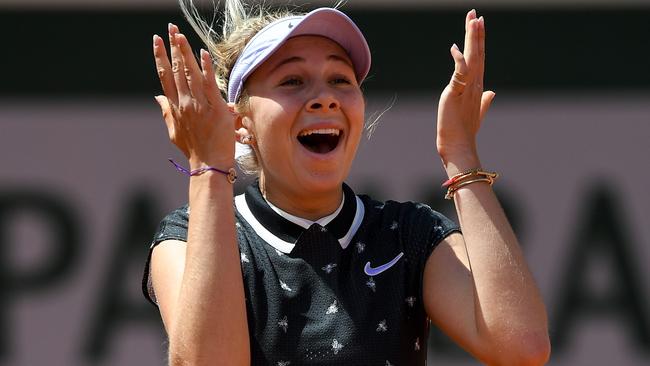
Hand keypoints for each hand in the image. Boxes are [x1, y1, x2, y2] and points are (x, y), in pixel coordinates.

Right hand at [153, 24, 235, 168]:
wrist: (208, 164)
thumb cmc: (194, 149)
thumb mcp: (174, 131)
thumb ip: (166, 112)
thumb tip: (157, 97)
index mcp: (174, 107)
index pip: (165, 76)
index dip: (160, 57)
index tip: (156, 41)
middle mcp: (184, 103)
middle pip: (176, 70)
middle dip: (172, 47)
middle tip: (169, 29)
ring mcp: (198, 105)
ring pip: (190, 74)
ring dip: (185, 52)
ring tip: (180, 35)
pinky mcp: (215, 109)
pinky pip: (208, 84)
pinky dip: (205, 68)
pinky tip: (202, 54)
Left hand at [436, 10, 494, 168]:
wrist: (459, 146)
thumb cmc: (465, 132)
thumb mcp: (476, 112)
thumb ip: (484, 101)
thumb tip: (492, 93)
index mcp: (478, 86)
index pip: (479, 58)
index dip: (479, 40)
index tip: (478, 23)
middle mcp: (475, 84)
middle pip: (477, 54)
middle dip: (476, 33)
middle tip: (476, 14)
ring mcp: (467, 88)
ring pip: (471, 59)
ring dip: (472, 40)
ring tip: (473, 21)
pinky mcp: (456, 94)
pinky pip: (459, 74)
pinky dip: (458, 61)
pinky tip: (455, 48)